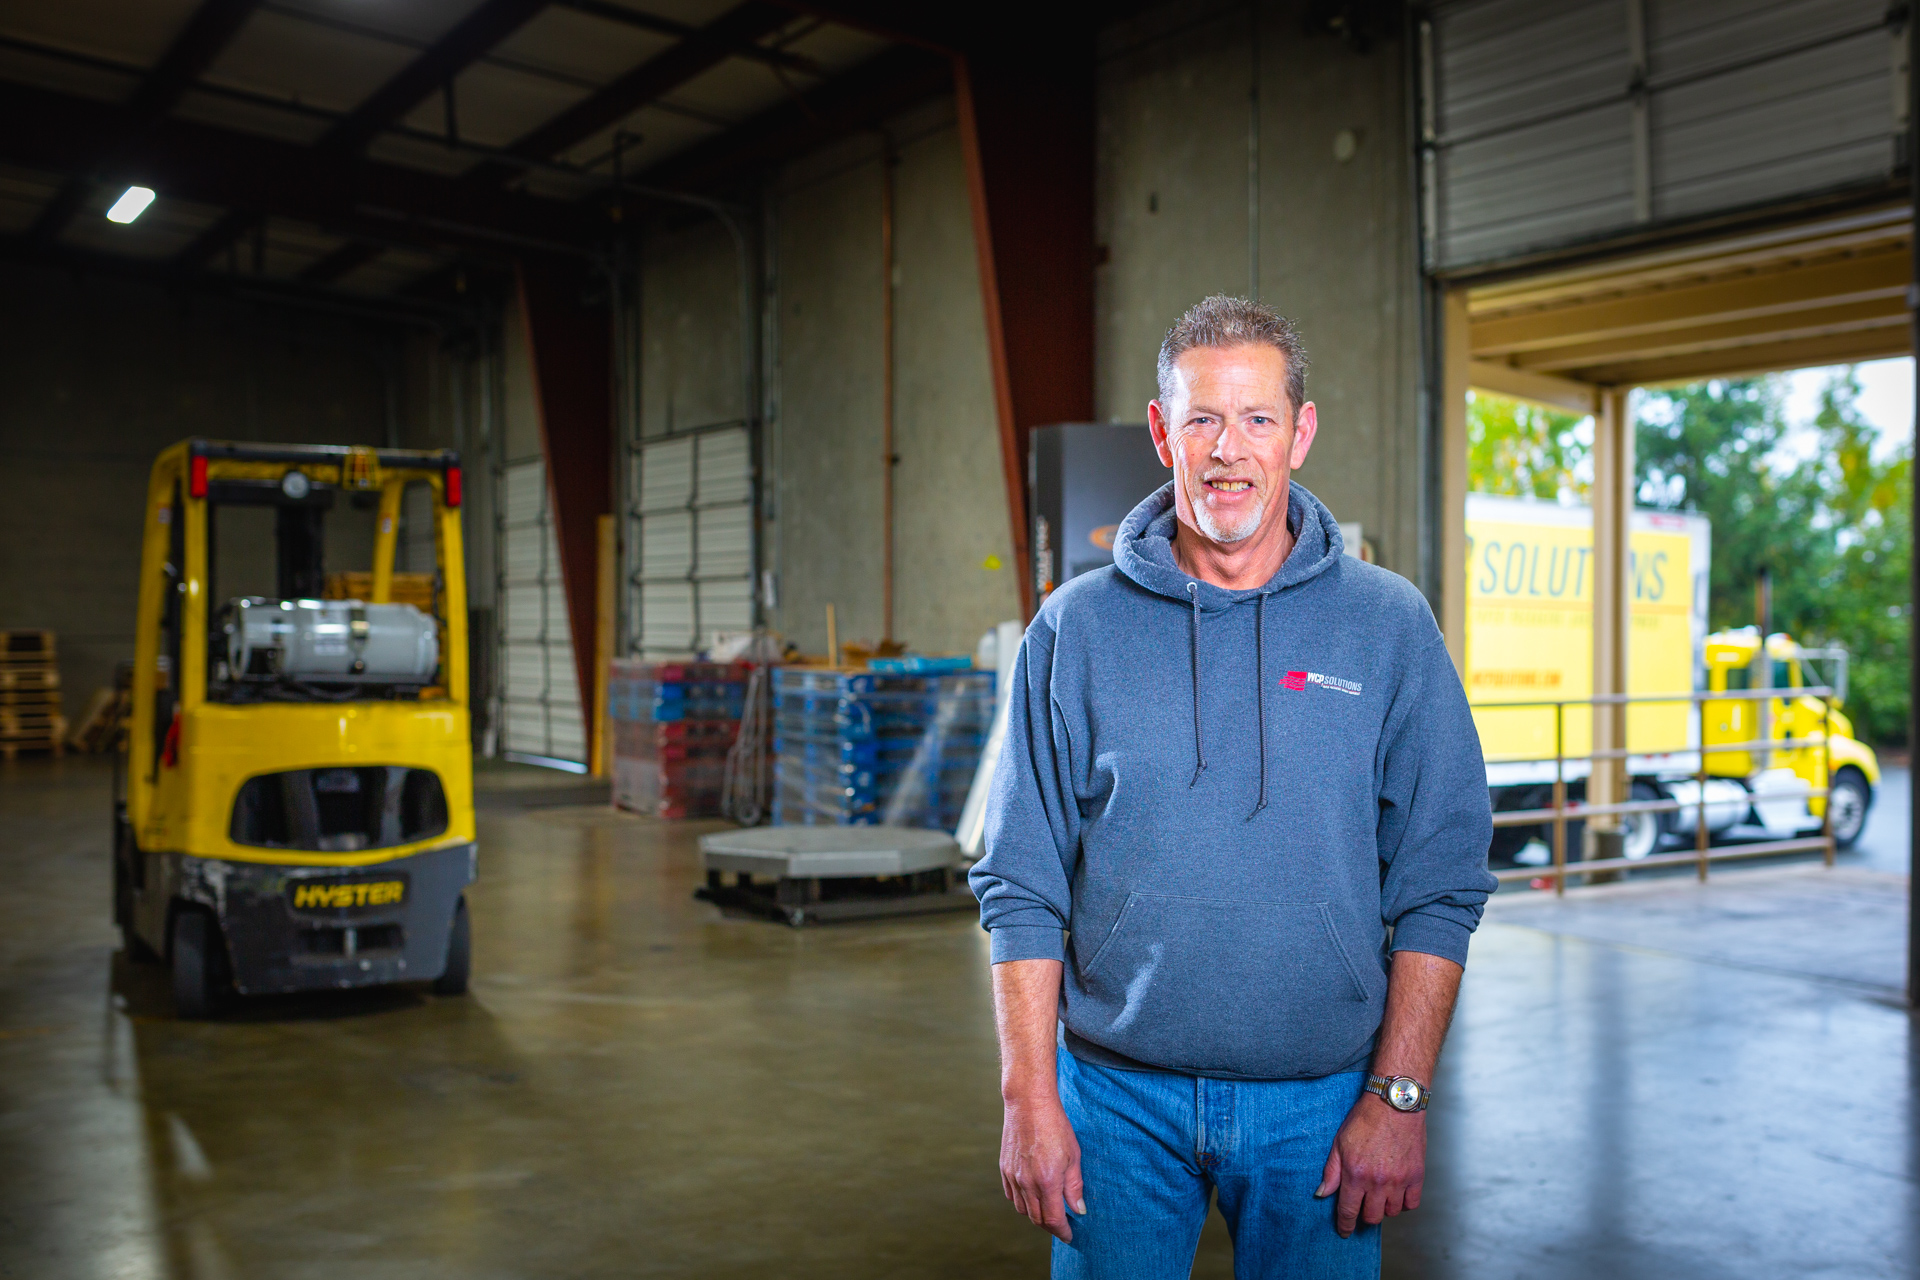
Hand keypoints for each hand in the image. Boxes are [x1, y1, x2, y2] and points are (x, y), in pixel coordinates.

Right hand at [1000, 1092, 1085, 1242]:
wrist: (1029, 1104)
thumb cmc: (1055, 1126)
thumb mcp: (1073, 1156)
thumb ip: (1074, 1186)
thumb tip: (1079, 1209)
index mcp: (1047, 1181)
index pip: (1053, 1219)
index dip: (1062, 1231)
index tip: (1069, 1236)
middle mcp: (1027, 1183)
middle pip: (1036, 1219)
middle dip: (1050, 1226)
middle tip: (1061, 1226)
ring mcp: (1013, 1176)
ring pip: (1023, 1209)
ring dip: (1036, 1215)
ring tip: (1048, 1211)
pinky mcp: (1004, 1169)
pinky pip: (1012, 1196)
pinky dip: (1022, 1202)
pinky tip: (1032, 1197)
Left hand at [1315, 1093, 1425, 1237]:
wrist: (1394, 1103)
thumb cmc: (1365, 1119)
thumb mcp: (1339, 1143)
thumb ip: (1331, 1172)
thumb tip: (1322, 1194)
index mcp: (1356, 1175)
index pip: (1348, 1211)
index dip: (1345, 1225)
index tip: (1344, 1231)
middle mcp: (1378, 1182)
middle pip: (1372, 1217)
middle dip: (1364, 1216)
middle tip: (1362, 1207)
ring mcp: (1399, 1181)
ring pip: (1391, 1212)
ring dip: (1383, 1208)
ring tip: (1379, 1195)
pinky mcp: (1416, 1176)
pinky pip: (1411, 1203)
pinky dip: (1404, 1203)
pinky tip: (1396, 1193)